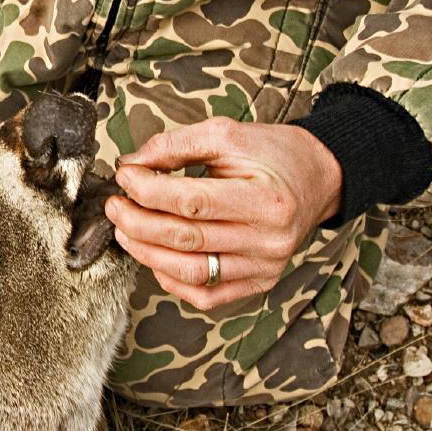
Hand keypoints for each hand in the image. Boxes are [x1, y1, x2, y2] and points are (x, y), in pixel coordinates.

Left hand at [104, 119, 342, 311]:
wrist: (317, 178)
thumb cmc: (271, 154)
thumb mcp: (226, 135)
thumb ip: (176, 146)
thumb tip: (132, 164)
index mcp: (266, 199)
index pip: (193, 202)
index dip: (148, 191)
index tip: (124, 176)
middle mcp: (269, 240)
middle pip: (186, 239)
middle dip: (137, 222)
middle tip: (114, 205)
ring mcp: (265, 267)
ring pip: (191, 272)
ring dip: (146, 253)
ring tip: (124, 230)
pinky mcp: (258, 282)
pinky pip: (206, 295)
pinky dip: (171, 280)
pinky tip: (154, 257)